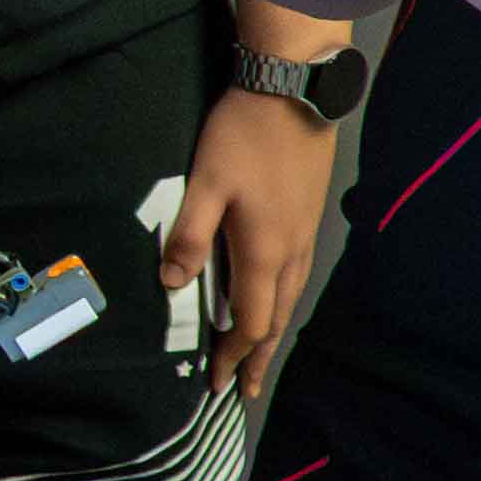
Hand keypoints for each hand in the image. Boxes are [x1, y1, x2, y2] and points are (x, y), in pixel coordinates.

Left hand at [171, 88, 332, 400]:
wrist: (295, 91)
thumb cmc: (244, 135)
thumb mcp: (206, 183)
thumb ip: (189, 236)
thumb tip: (171, 286)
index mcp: (265, 252)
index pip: (250, 323)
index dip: (233, 356)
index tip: (217, 383)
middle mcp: (292, 252)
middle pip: (275, 320)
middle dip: (256, 357)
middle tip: (242, 388)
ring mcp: (305, 234)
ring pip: (290, 299)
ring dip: (272, 332)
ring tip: (258, 355)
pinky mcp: (309, 217)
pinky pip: (297, 277)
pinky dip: (282, 303)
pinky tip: (273, 299)